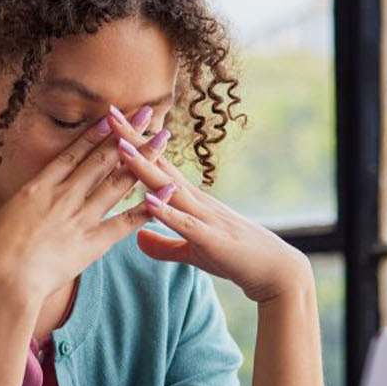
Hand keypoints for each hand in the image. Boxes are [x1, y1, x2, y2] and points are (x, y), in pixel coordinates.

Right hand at [0, 108, 164, 304]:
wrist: (2, 277)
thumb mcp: (5, 218)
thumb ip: (25, 206)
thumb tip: (30, 201)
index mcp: (39, 187)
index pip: (73, 154)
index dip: (95, 133)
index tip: (111, 116)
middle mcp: (64, 196)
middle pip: (101, 159)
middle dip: (125, 133)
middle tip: (145, 113)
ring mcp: (80, 217)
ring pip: (118, 181)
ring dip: (143, 158)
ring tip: (161, 140)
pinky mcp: (93, 242)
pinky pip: (126, 220)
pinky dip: (149, 205)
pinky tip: (167, 192)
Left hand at [109, 108, 313, 303]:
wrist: (276, 271)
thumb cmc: (236, 258)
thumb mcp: (193, 251)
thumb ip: (164, 243)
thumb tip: (137, 238)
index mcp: (189, 201)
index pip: (157, 166)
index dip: (134, 144)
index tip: (112, 122)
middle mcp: (195, 201)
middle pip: (159, 167)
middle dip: (134, 142)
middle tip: (110, 114)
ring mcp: (205, 217)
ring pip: (169, 189)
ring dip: (145, 169)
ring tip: (122, 149)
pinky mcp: (212, 239)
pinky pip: (185, 224)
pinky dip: (166, 213)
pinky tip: (149, 201)